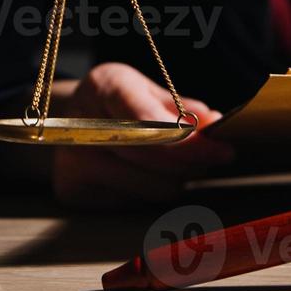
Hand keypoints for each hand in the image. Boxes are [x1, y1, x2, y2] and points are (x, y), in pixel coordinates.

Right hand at [50, 63, 233, 210]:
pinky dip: (149, 193)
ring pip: (151, 189)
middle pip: (153, 158)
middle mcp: (81, 122)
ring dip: (175, 180)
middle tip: (210, 157)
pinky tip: (142, 175)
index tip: (222, 151)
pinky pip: (135, 204)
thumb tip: (215, 122)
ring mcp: (71, 161)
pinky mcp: (71, 191)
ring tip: (171, 163)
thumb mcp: (150, 93)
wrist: (67, 125)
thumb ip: (183, 108)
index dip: (190, 142)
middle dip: (191, 162)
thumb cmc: (118, 106)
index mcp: (103, 85)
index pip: (150, 122)